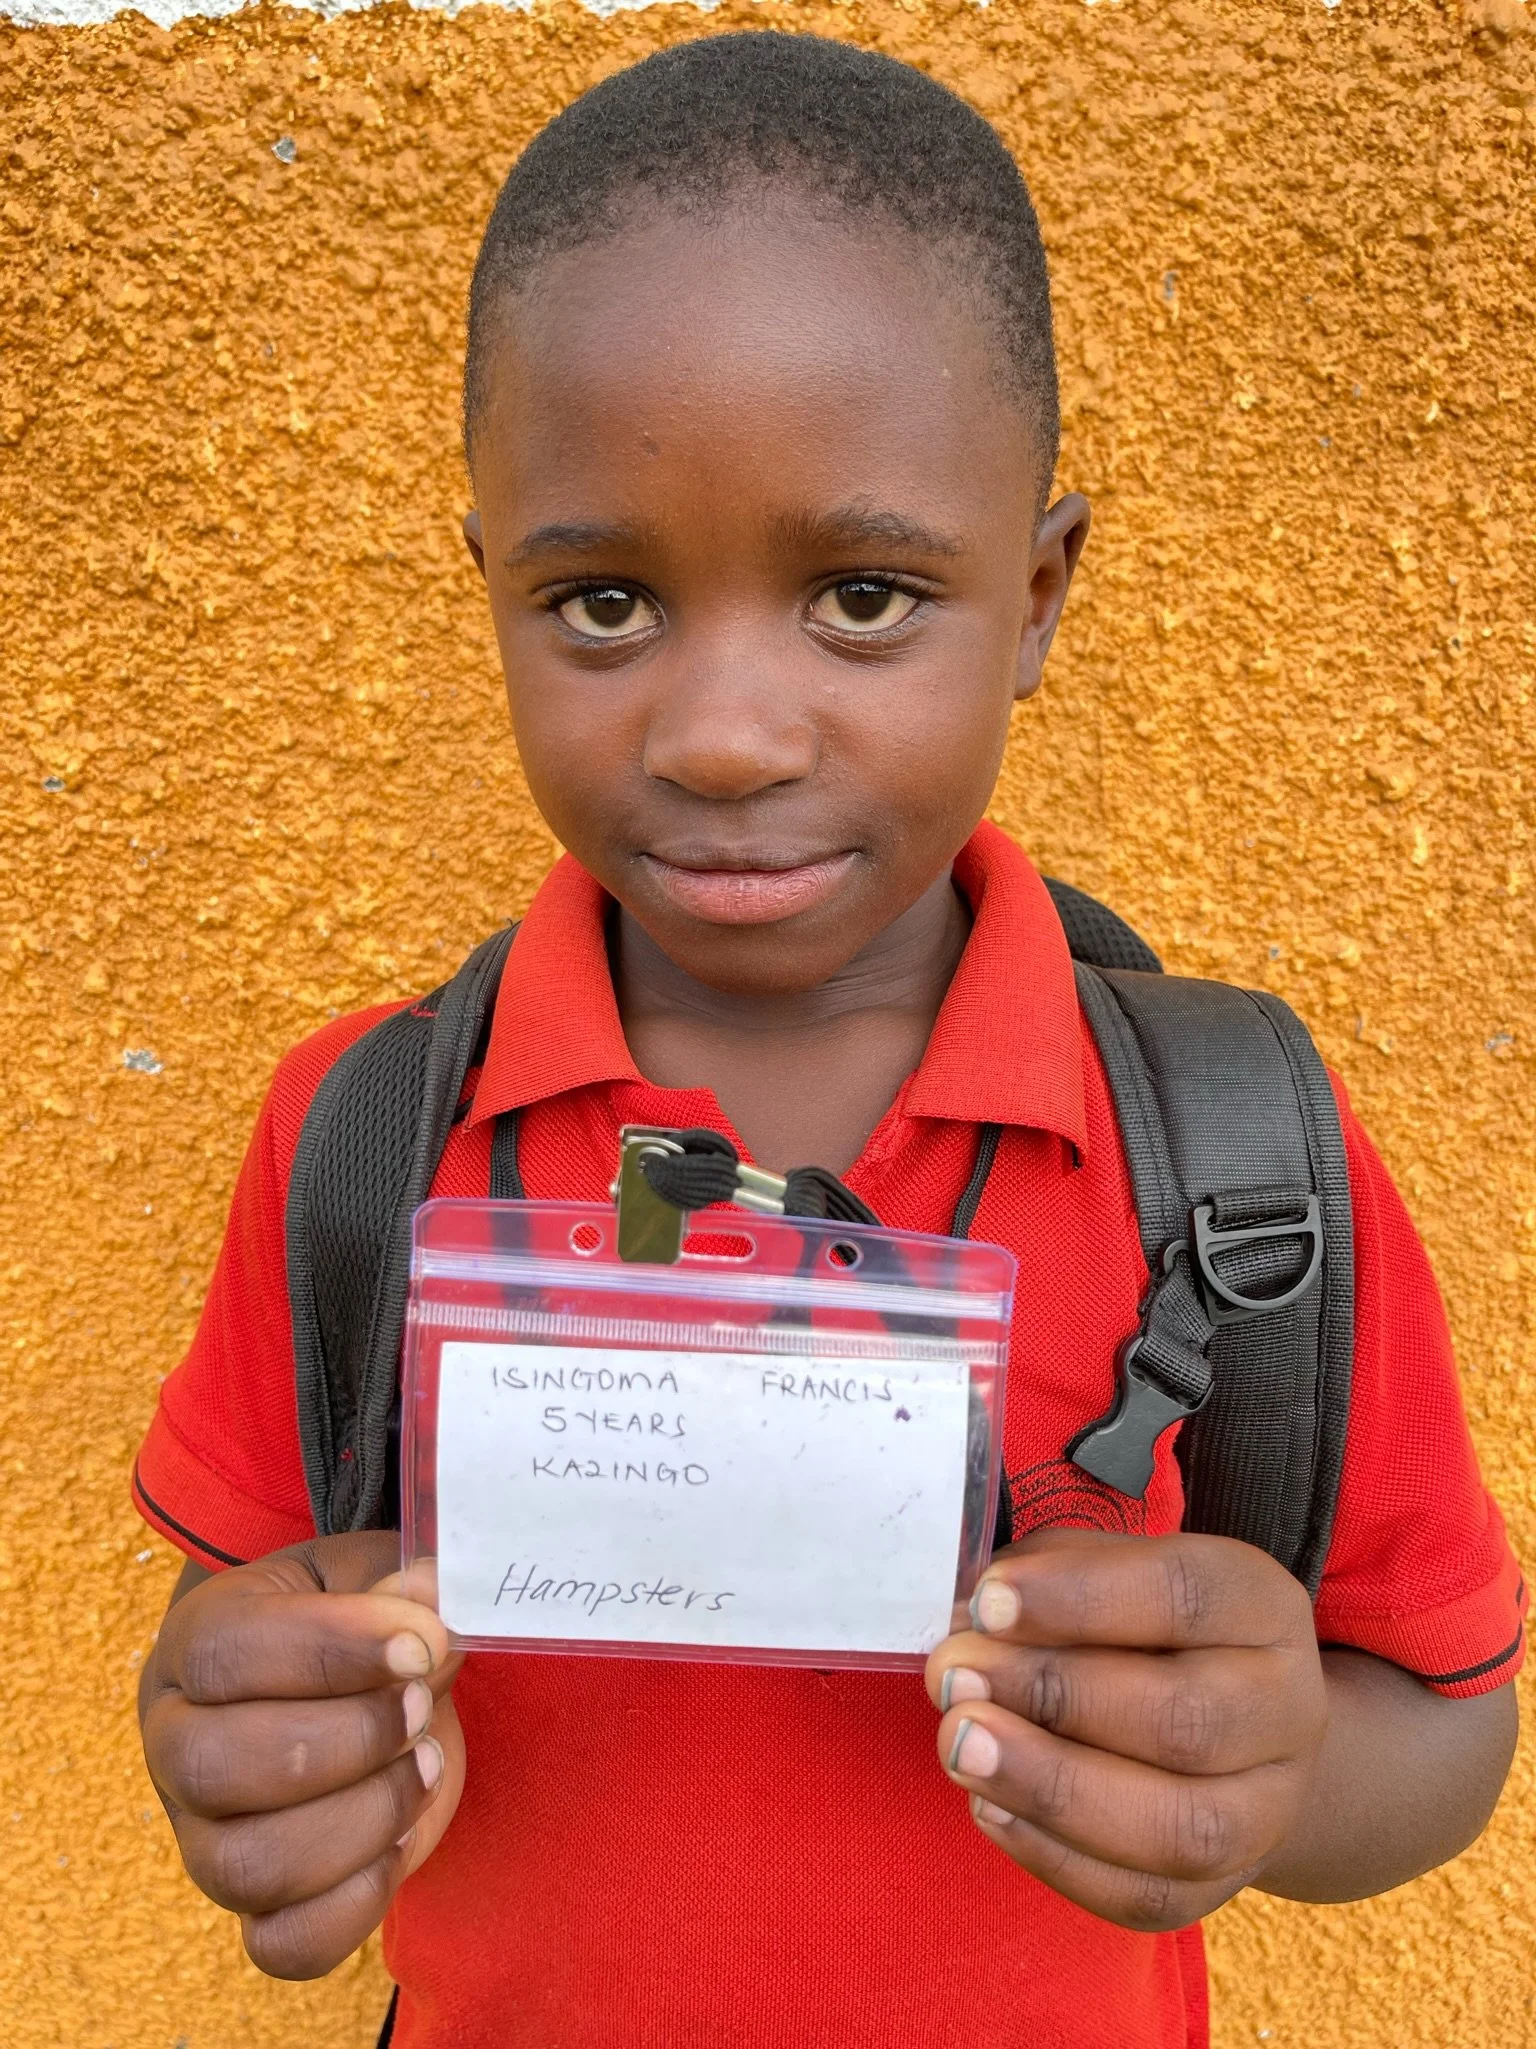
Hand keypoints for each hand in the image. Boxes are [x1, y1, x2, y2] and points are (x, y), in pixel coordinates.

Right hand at [141, 1533, 465, 1977]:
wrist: (351, 1680)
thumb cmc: (354, 1621)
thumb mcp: (372, 1576)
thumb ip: (397, 1584)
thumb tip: (424, 1597)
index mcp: (195, 1643)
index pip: (227, 1654)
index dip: (333, 1650)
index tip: (422, 1644)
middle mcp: (177, 1743)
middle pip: (221, 1768)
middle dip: (349, 1739)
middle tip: (420, 1707)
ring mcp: (204, 1837)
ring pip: (250, 1866)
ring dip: (364, 1817)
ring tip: (422, 1764)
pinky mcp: (254, 1907)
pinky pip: (283, 1945)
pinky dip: (356, 1903)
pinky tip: (401, 1838)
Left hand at [926, 1527, 1328, 1930]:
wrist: (1238, 1730)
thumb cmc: (1145, 1627)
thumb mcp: (1113, 1570)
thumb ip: (1049, 1576)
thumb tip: (975, 1620)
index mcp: (1262, 1606)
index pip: (1186, 1594)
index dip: (1081, 1598)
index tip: (989, 1602)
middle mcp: (1287, 1710)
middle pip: (1184, 1718)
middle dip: (1053, 1696)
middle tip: (955, 1674)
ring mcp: (1267, 1812)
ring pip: (1177, 1827)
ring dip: (1050, 1786)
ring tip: (962, 1745)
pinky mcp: (1222, 1888)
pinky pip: (1144, 1898)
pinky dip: (1054, 1854)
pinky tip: (989, 1803)